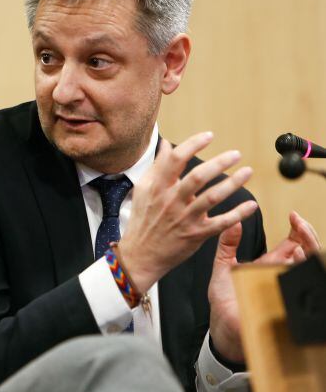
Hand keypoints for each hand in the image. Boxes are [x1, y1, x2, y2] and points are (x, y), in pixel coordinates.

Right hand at [116, 132, 258, 292]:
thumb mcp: (143, 190)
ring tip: (247, 171)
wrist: (141, 254)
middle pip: (198, 177)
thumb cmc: (143, 220)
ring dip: (232, 184)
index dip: (194, 144)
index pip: (176, 160)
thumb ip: (156, 166)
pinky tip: (251, 205)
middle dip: (219, 163)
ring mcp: (185, 218)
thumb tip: (166, 145)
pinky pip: (221, 223)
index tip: (209, 136)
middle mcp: (172, 201)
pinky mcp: (196, 234)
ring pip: (212, 197)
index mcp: (158, 187)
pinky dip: (238, 214)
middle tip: (236, 154)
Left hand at [208, 211, 320, 361]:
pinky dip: (304, 277)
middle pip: (309, 253)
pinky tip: (295, 266)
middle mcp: (282, 275)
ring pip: (311, 272)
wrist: (221, 325)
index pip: (295, 243)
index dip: (300, 228)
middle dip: (310, 237)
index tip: (293, 214)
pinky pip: (305, 295)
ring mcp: (286, 290)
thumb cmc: (224, 299)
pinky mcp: (285, 306)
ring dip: (310, 256)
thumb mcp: (223, 267)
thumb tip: (233, 222)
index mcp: (271, 264)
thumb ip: (227, 245)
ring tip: (299, 246)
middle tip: (300, 223)